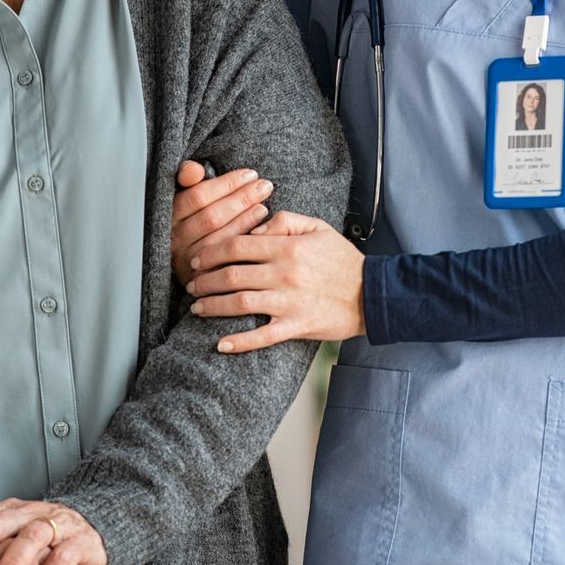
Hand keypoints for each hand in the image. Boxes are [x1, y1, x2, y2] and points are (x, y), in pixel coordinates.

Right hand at [171, 161, 274, 285]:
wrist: (189, 261)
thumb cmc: (193, 218)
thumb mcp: (187, 194)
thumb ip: (186, 176)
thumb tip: (195, 171)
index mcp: (170, 215)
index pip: (198, 196)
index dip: (226, 184)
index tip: (249, 174)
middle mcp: (174, 239)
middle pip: (211, 217)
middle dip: (241, 199)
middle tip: (265, 186)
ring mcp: (187, 260)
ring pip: (219, 238)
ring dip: (245, 220)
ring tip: (264, 206)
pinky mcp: (201, 278)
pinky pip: (225, 260)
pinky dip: (243, 242)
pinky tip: (260, 230)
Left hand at [185, 211, 365, 351]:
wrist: (373, 294)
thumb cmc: (344, 260)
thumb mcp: (318, 227)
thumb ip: (285, 220)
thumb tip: (254, 227)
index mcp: (287, 247)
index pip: (237, 245)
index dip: (211, 251)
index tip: (198, 258)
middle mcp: (284, 274)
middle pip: (231, 275)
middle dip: (204, 280)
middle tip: (191, 284)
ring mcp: (289, 302)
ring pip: (239, 304)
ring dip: (213, 306)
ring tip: (197, 307)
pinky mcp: (296, 326)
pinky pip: (261, 337)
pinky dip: (239, 342)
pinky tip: (221, 344)